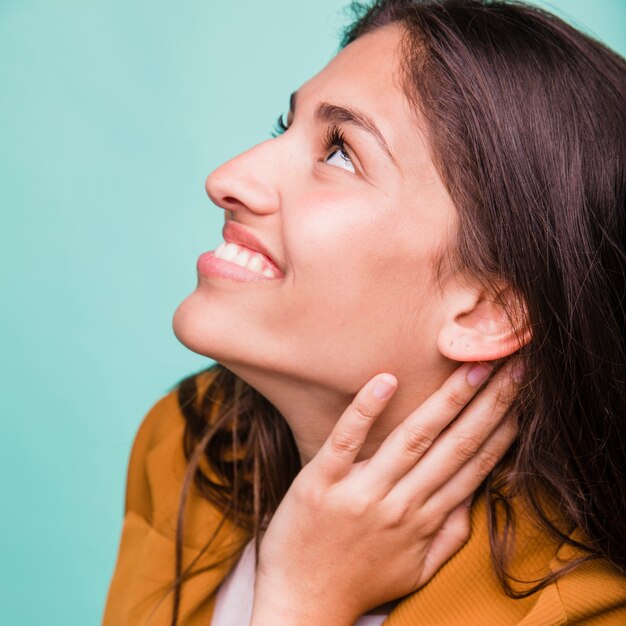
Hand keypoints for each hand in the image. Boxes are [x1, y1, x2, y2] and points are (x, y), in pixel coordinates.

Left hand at [250, 362, 518, 625]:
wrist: (301, 603)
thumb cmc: (358, 582)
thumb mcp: (416, 571)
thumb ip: (449, 536)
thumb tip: (474, 499)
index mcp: (424, 520)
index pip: (474, 465)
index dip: (502, 429)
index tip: (520, 397)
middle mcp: (400, 505)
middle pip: (454, 446)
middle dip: (488, 404)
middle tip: (511, 365)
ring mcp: (361, 493)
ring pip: (412, 439)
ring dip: (445, 401)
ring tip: (472, 367)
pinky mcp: (320, 483)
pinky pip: (346, 441)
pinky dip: (366, 410)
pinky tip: (386, 380)